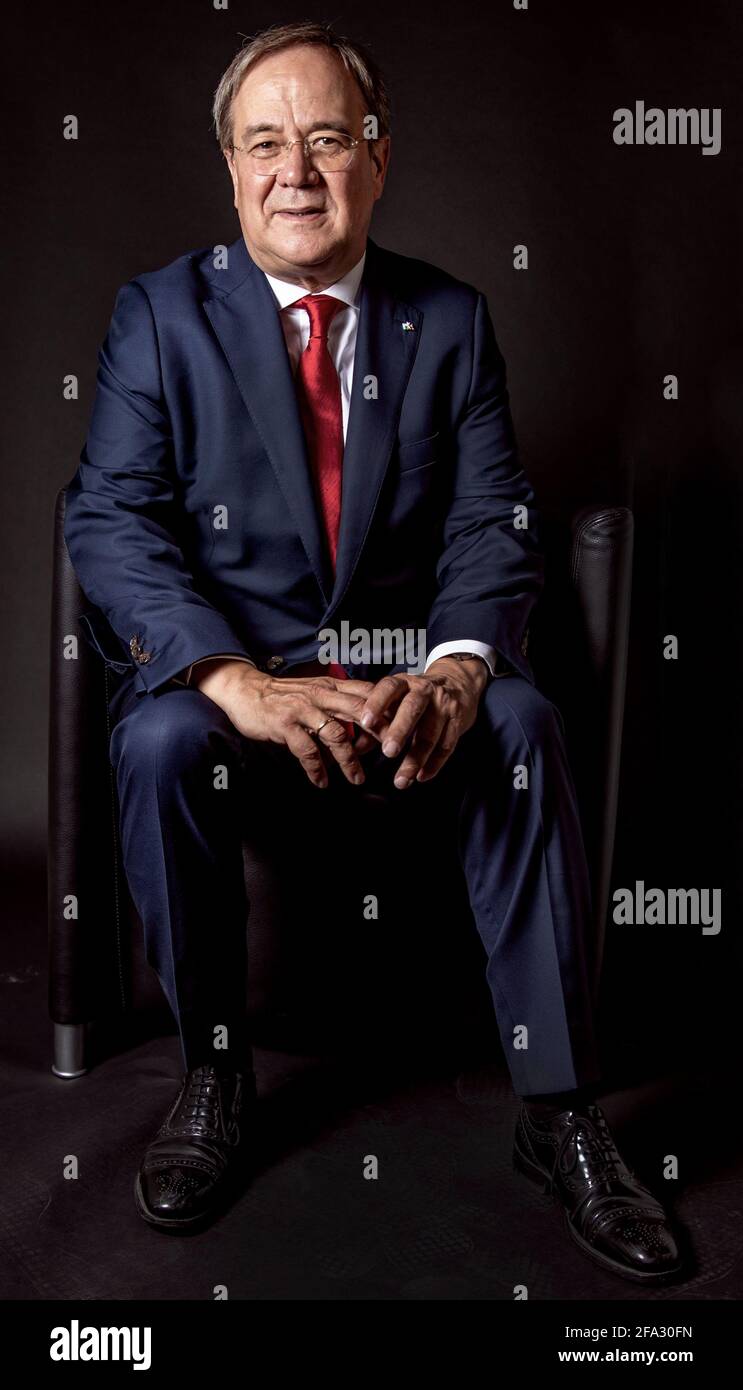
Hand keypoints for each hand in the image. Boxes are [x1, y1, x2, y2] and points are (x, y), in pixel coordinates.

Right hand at [191, 658, 391, 788]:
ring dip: (350, 760)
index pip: (369, 694)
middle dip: (381, 734)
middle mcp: (322, 694)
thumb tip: (368, 722)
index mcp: (332, 686)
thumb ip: (340, 703)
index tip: (407, 730)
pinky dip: (316, 768)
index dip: (390, 711)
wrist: (246, 690)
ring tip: (357, 779)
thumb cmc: (284, 695)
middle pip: (361, 712)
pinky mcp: (285, 724)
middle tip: (396, 755)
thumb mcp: (316, 692)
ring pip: (336, 734)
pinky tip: (321, 781)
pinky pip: (306, 749)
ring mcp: (303, 709)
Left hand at [357, 656, 488, 787]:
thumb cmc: (418, 697)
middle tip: (388, 752)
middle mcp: (425, 690)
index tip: (365, 722)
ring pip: (431, 733)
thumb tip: (355, 749)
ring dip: (416, 758)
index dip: (376, 703)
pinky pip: (447, 745)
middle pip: (412, 709)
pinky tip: (421, 776)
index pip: (389, 688)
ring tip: (402, 779)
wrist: (459, 682)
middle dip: (399, 731)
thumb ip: (377, 722)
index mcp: (404, 683)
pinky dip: (434, 764)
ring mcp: (444, 704)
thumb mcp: (397, 700)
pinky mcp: (458, 720)